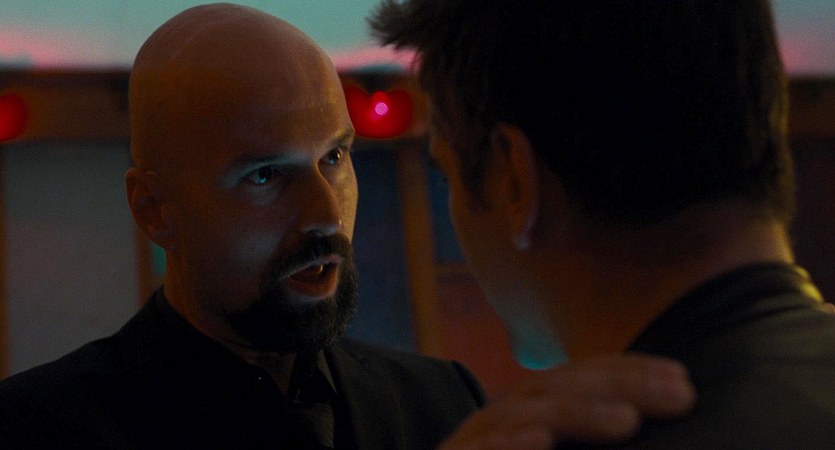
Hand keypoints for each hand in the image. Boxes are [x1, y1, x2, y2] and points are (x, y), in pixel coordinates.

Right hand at [438, 353, 695, 449]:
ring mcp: (473, 444)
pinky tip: (540, 440)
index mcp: (528, 418)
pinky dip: (508, 444)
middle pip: (560, 389)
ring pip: (526, 415)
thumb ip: (586, 441)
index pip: (578, 380)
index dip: (626, 373)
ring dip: (579, 414)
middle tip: (680, 393)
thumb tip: (634, 423)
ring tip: (628, 421)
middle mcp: (502, 424)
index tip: (681, 380)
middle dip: (621, 385)